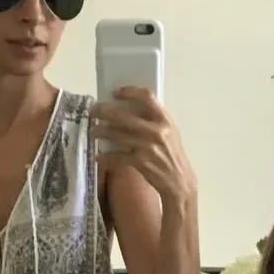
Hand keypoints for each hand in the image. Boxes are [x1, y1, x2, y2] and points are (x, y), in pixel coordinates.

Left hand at [91, 87, 196, 206]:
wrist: (179, 182)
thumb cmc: (172, 156)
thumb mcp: (169, 133)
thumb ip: (154, 120)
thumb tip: (129, 108)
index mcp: (165, 120)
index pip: (147, 97)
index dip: (130, 91)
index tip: (116, 92)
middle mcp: (157, 131)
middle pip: (124, 115)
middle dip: (105, 111)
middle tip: (93, 111)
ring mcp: (148, 146)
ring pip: (117, 135)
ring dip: (101, 132)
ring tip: (93, 131)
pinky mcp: (140, 162)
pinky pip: (116, 156)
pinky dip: (105, 157)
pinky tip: (99, 157)